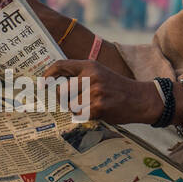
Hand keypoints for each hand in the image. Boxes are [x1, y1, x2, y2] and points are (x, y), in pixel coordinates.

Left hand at [42, 59, 163, 124]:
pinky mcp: (98, 106)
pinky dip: (86, 116)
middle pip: (61, 91)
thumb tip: (55, 84)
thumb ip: (81, 75)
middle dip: (63, 100)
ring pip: (70, 105)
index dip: (48, 74)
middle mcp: (90, 76)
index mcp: (89, 65)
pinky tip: (98, 111)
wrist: (140, 98)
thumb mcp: (100, 74)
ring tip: (91, 106)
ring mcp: (94, 91)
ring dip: (76, 109)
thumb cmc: (116, 88)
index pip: (60, 65)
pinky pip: (81, 115)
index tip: (42, 83)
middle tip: (73, 102)